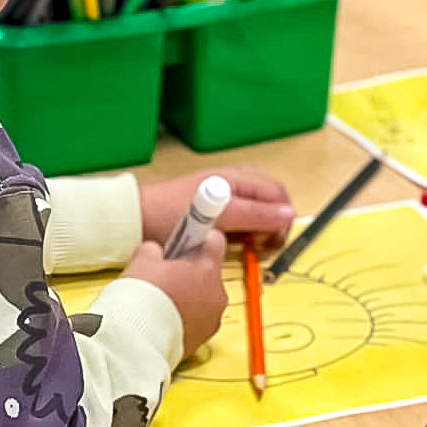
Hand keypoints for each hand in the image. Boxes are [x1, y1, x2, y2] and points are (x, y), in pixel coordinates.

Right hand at [122, 233, 227, 356]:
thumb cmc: (142, 299)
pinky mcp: (202, 340)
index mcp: (207, 269)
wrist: (136, 340)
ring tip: (162, 300)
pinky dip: (185, 317)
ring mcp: (212, 319)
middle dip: (190, 271)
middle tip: (166, 273)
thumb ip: (153, 250)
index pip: (215, 241)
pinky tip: (164, 317)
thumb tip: (154, 252)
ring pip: (205, 298)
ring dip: (189, 296)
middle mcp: (217, 294)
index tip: (186, 241)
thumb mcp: (142, 261)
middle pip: (209, 272)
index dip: (199, 239)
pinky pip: (198, 321)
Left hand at [140, 168, 294, 250]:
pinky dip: (246, 234)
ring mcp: (224, 200)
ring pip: (257, 214)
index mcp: (237, 179)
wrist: (136, 220)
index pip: (277, 194)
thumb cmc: (174, 213)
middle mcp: (234, 185)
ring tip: (248, 247)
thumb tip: (290, 214)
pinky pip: (241, 222)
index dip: (282, 218)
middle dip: (274, 224)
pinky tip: (234, 245)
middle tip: (261, 246)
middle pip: (271, 202)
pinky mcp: (213, 215)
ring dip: (260, 231)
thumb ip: (255, 214)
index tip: (271, 242)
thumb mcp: (219, 216)